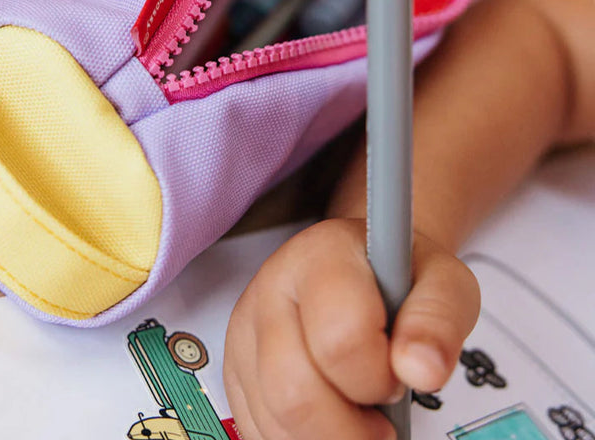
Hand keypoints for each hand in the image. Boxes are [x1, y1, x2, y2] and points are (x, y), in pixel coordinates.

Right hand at [223, 218, 479, 439]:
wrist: (362, 265)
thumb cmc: (399, 275)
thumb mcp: (442, 280)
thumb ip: (439, 318)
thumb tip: (421, 370)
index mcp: (321, 256)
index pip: (340, 340)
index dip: (380, 378)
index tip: (400, 377)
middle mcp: (271, 288)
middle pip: (293, 394)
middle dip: (350, 430)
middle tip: (379, 420)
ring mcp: (245, 329)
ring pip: (274, 422)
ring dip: (326, 439)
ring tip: (356, 415)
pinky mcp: (235, 367)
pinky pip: (259, 432)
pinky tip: (328, 417)